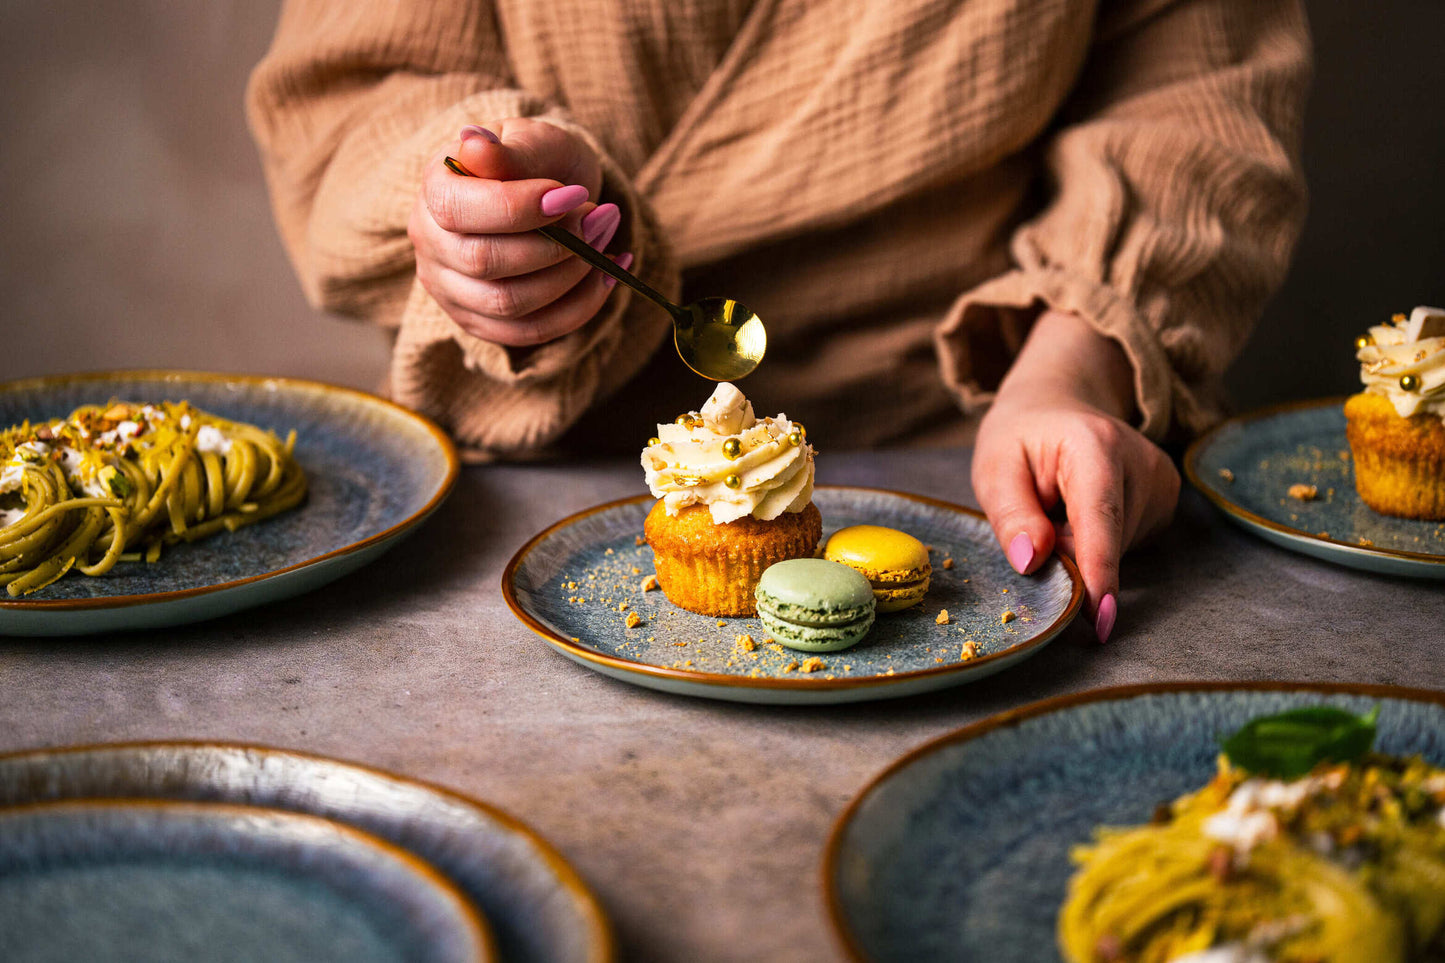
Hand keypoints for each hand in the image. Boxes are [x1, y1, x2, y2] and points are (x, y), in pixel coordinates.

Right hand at [408, 120, 629, 345]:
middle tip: (600, 218)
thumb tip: (475, 143)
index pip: (458, 210)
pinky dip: (580, 307)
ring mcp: (451, 290)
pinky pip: (531, 332)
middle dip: (555, 244)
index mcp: (433, 189)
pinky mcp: (482, 322)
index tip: (573, 195)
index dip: (519, 207)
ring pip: (509, 304)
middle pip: (483, 262)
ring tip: (604, 241)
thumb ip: (509, 150)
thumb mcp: (531, 139)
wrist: (548, 190)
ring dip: (571, 276)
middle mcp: (430, 244)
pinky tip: (607, 275)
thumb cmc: (537, 161)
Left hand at [971, 310, 1179, 641]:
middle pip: (1105, 544)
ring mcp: (1163, 482)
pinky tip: (1083, 510)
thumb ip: (1010, 514)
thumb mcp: (995, 468)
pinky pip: (1127, 547)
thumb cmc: (1021, 438)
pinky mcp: (1167, 500)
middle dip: (1067, 552)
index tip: (1101, 618)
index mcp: (1096, 445)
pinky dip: (1099, 542)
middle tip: (1039, 514)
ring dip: (1081, 546)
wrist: (1058, 406)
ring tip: (1061, 504)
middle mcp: (1143, 461)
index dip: (1098, 572)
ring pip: (1117, 551)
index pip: (1099, 519)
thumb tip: (1032, 560)